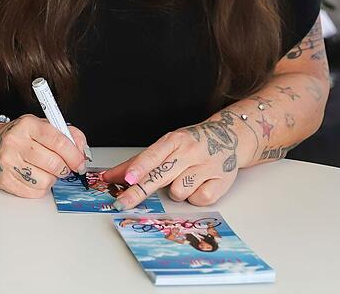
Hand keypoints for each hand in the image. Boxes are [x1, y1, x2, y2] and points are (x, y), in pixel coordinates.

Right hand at [0, 114, 88, 198]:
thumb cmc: (20, 136)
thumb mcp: (41, 126)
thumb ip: (66, 134)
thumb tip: (82, 151)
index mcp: (28, 125)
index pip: (59, 141)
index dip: (75, 155)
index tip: (80, 163)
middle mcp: (16, 142)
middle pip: (55, 164)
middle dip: (65, 169)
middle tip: (62, 167)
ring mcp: (8, 162)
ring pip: (46, 181)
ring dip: (51, 179)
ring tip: (44, 171)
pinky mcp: (5, 180)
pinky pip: (35, 192)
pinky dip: (40, 188)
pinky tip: (34, 177)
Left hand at [102, 111, 248, 209]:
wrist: (229, 136)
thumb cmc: (190, 143)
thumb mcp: (165, 145)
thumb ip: (138, 162)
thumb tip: (110, 176)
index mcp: (174, 140)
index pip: (153, 155)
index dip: (139, 168)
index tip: (127, 179)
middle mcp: (190, 152)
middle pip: (161, 176)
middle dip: (139, 191)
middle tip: (122, 203)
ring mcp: (207, 166)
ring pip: (178, 192)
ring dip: (176, 191)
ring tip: (185, 179)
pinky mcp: (222, 182)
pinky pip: (198, 200)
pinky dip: (195, 197)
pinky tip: (199, 184)